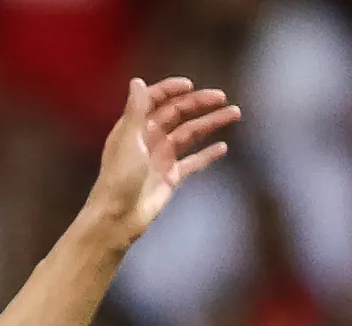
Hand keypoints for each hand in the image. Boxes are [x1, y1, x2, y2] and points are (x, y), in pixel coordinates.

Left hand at [88, 77, 238, 247]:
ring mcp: (161, 158)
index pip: (154, 101)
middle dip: (198, 103)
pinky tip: (223, 147)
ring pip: (190, 134)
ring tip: (234, 113)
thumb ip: (135, 110)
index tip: (190, 85)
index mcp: (134, 127)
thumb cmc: (118, 179)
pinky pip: (193, 161)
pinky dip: (207, 154)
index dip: (171, 90)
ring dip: (210, 123)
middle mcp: (149, 139)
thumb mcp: (128, 140)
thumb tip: (137, 80)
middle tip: (221, 97)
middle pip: (177, 114)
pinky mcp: (171, 177)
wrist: (117, 218)